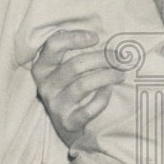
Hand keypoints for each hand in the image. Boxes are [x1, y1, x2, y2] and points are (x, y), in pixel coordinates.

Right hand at [31, 29, 124, 147]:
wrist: (70, 127)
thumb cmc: (71, 90)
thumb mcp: (64, 70)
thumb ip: (73, 52)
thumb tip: (99, 35)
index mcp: (42, 68)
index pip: (54, 45)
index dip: (75, 38)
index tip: (96, 37)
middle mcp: (45, 86)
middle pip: (75, 65)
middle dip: (103, 58)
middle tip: (121, 58)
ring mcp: (55, 105)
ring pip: (84, 84)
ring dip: (107, 76)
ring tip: (121, 73)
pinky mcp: (68, 122)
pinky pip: (90, 108)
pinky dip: (103, 97)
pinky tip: (110, 90)